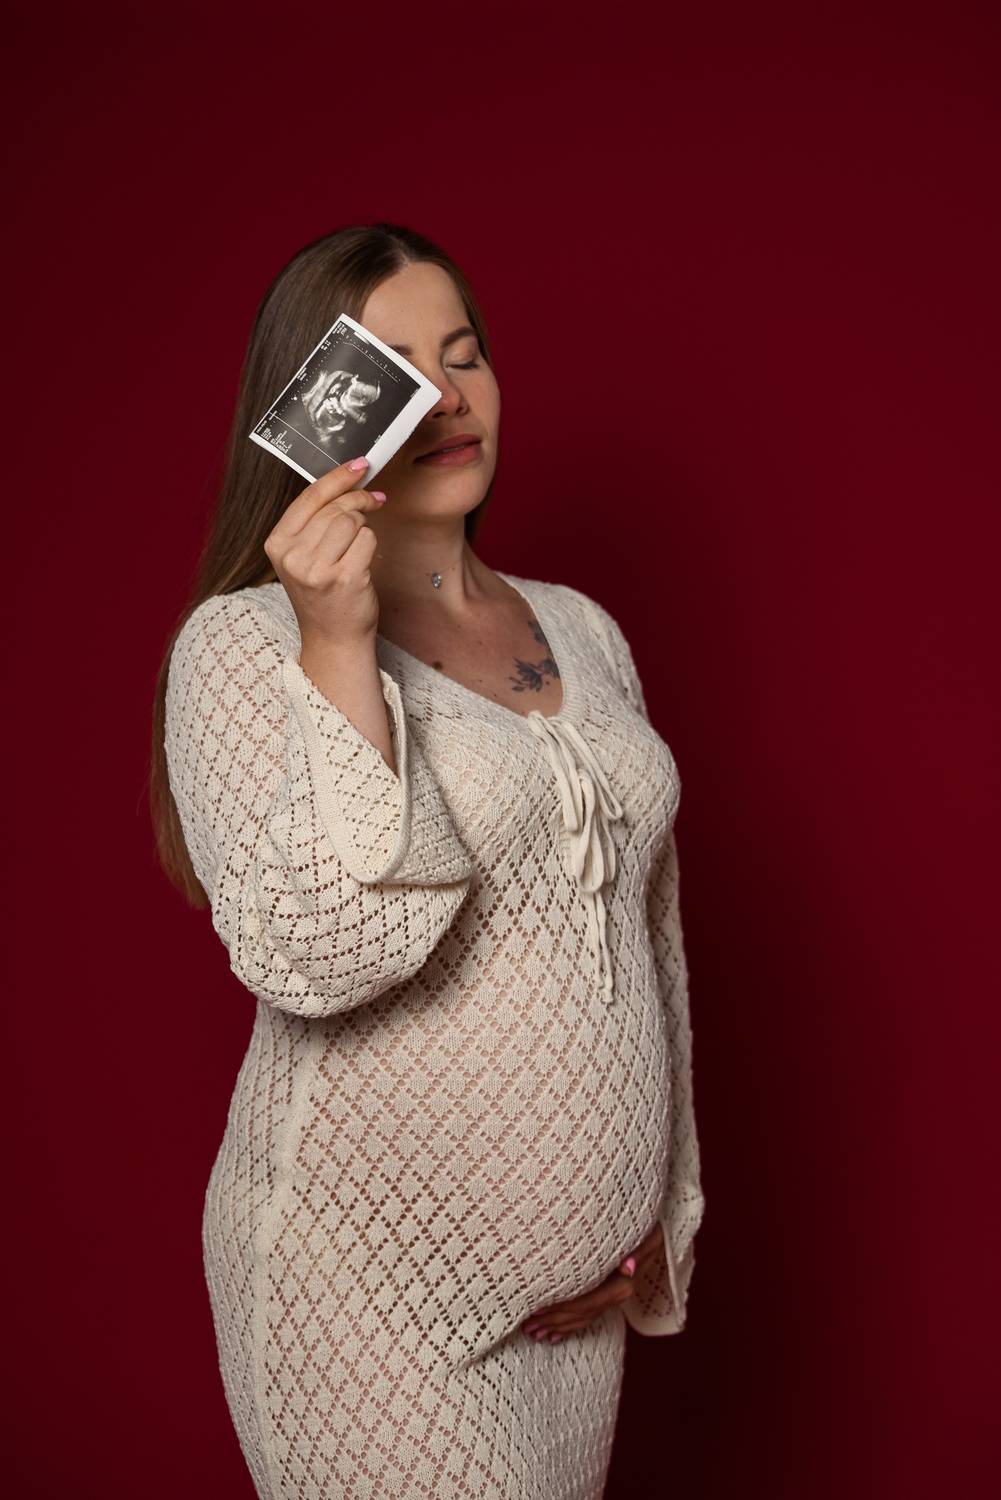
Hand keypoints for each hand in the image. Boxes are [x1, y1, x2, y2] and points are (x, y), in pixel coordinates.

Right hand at [263, 456, 387, 650]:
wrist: (333, 638)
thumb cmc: (324, 593)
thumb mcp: (304, 556)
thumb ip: (315, 522)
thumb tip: (349, 481)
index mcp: (277, 545)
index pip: (310, 497)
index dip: (338, 477)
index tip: (359, 465)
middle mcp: (293, 557)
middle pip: (335, 507)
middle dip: (359, 500)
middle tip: (374, 501)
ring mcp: (317, 570)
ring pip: (352, 521)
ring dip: (364, 526)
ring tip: (359, 544)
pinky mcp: (345, 578)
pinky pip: (368, 540)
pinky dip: (372, 545)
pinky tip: (364, 561)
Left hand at [521, 1222, 664, 1344]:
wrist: (654, 1228)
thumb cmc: (641, 1227)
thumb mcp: (643, 1233)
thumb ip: (637, 1248)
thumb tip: (628, 1267)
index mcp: (621, 1283)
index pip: (585, 1302)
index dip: (559, 1308)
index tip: (534, 1309)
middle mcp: (618, 1294)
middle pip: (580, 1314)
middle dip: (552, 1320)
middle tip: (526, 1325)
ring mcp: (613, 1297)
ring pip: (583, 1318)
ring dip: (557, 1326)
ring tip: (533, 1331)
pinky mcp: (608, 1295)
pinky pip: (588, 1316)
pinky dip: (570, 1326)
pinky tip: (553, 1334)